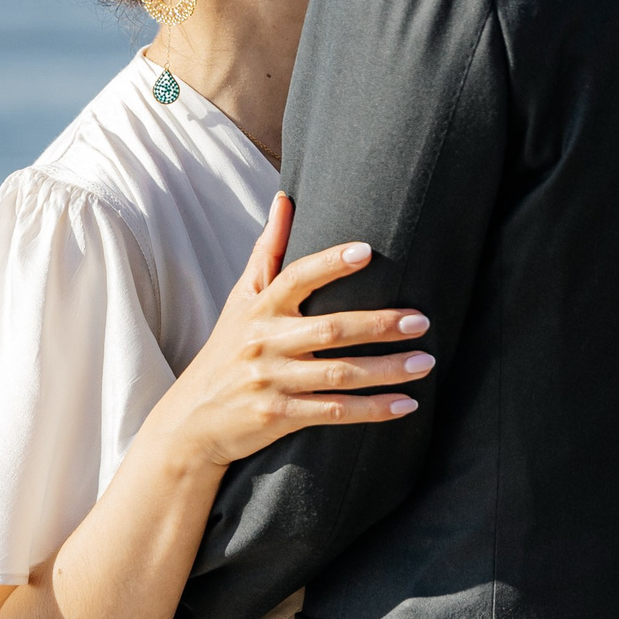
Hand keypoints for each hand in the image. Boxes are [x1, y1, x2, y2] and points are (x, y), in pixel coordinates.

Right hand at [144, 194, 431, 471]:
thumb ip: (267, 251)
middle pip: (330, 330)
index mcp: (259, 309)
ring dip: (387, 370)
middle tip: (422, 320)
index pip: (296, 277)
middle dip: (378, 325)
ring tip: (426, 363)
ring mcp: (272, 382)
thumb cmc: (226, 350)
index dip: (330, 263)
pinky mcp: (279, 417)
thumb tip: (286, 198)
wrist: (192, 420)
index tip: (367, 251)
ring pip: (339, 375)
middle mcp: (265, 343)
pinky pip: (334, 412)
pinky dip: (372, 410)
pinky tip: (405, 405)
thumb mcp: (240, 300)